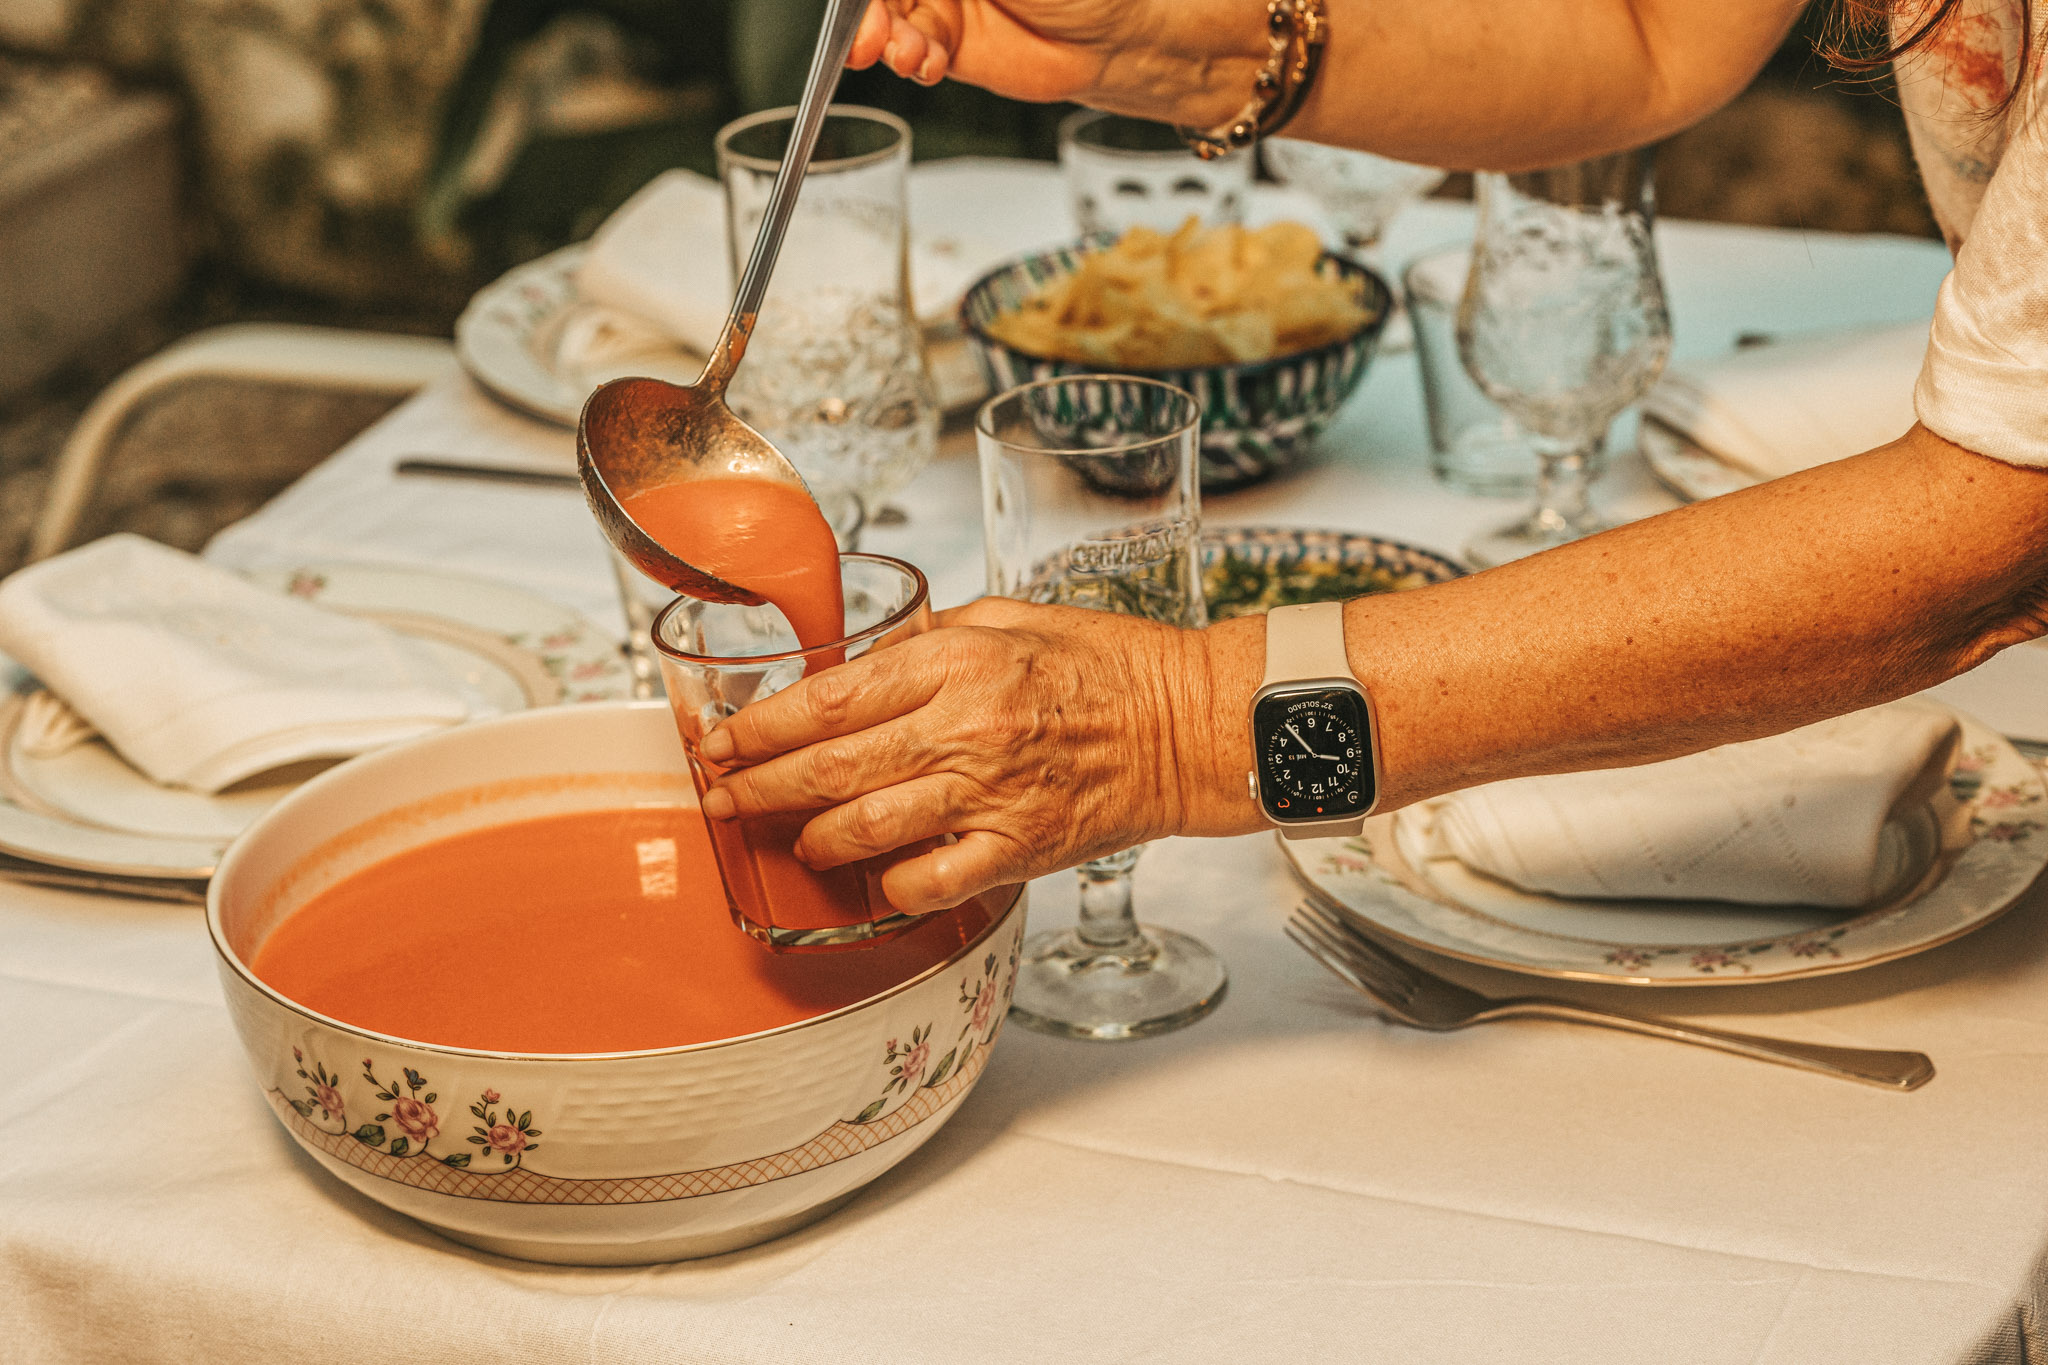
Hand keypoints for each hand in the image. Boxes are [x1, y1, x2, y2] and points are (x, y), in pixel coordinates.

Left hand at [695, 596, 1222, 913]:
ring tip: (790, 838)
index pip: (830, 696)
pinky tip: (874, 878)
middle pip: (830, 766)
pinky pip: (929, 882)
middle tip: (721, 797)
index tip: (723, 739)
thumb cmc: (1110, 666)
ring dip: (811, 839)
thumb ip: (930, 639)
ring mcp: (991, 794)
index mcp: (960, 659)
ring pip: (867, 829)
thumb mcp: (1012, 617)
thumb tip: (859, 662)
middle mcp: (967, 728)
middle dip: (758, 787)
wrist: (1190, 725)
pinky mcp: (1018, 849)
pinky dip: (889, 886)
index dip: (761, 725)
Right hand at [849, 0, 1259, 123]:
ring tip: (904, 51)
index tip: (856, 3)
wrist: (1122, 38)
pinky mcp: (948, 43)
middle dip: (866, 10)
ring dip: (882, 36)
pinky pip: (910, 49)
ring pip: (886, 15)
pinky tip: (923, 63)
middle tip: (866, 30)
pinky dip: (909, 59)